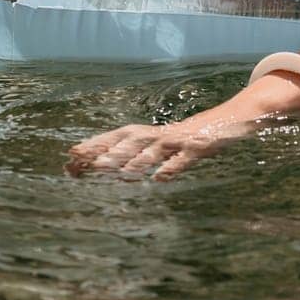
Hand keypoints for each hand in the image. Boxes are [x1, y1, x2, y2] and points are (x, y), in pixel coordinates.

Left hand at [66, 115, 263, 180]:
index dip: (95, 145)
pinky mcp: (199, 147)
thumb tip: (103, 167)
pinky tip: (160, 178)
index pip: (117, 136)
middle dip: (108, 151)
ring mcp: (180, 139)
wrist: (229, 120)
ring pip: (155, 148)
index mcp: (150, 133)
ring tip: (120, 172)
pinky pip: (184, 158)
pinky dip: (172, 167)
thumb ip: (137, 155)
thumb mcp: (162, 145)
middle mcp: (160, 134)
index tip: (71, 156)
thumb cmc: (189, 137)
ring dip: (137, 159)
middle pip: (130, 140)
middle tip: (86, 163)